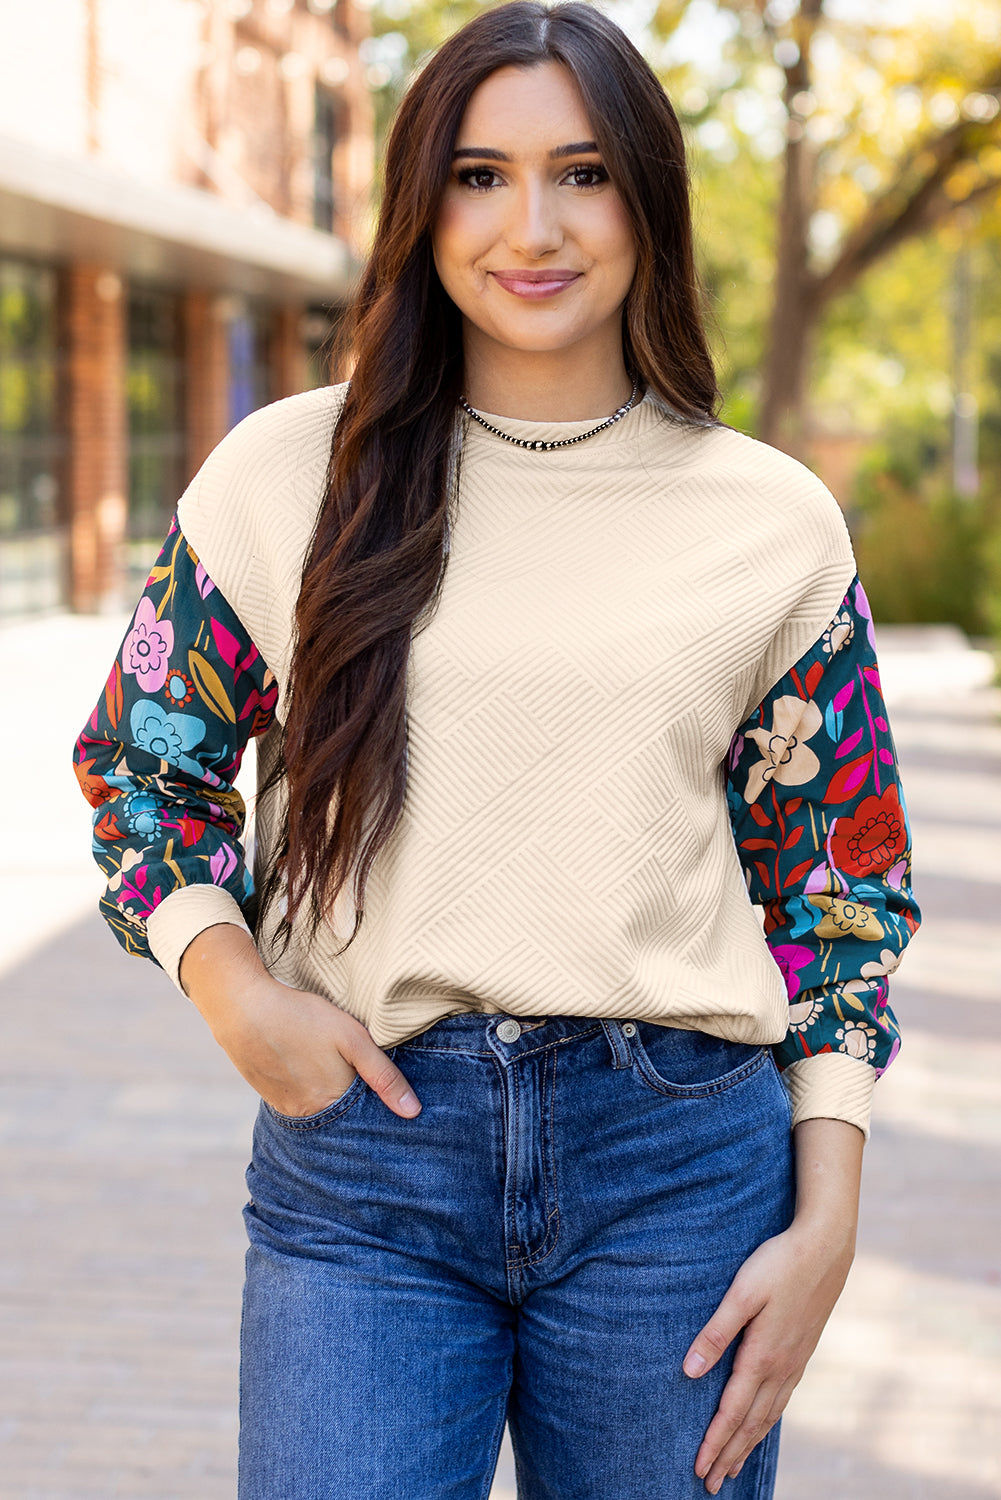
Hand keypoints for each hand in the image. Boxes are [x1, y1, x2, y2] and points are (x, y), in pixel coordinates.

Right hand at [179, 923, 421, 1118]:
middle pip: (343, 1122)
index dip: (380, 1111)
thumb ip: (384, 1076)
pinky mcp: (270, 1096)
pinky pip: (300, 1104)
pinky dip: (312, 1095)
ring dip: (333, 1102)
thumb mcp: (352, 1039)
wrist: (242, 1009)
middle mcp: (308, 1115)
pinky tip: (314, 1074)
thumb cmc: (301, 1018)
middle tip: (364, 1084)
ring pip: (321, 1113)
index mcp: (332, 1105)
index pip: (365, 1123)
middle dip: (357, 1110)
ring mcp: (286, 1108)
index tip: (393, 1106)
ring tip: (339, 1079)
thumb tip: (414, 1112)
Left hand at [683, 1117, 863, 1493]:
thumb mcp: (742, 1293)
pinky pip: (783, 1399)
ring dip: (749, 1443)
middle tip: (711, 1484)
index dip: (715, 1443)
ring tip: (734, 1466)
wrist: (826, 1246)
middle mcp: (781, 1367)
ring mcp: (796, 1361)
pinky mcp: (803, 1351)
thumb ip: (716, 1332)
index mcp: (762, 1356)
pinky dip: (768, 1421)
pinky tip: (763, 1422)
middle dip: (730, 1455)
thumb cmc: (779, 1263)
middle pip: (751, 1423)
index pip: (732, 1412)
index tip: (699, 1470)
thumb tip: (689, 1372)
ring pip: (769, 1415)